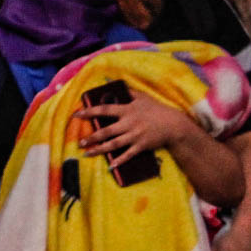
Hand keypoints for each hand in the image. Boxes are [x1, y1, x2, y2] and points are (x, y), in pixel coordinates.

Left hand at [76, 96, 197, 165]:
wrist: (173, 124)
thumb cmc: (156, 109)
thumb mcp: (142, 97)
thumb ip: (128, 92)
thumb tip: (114, 84)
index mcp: (127, 110)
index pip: (104, 110)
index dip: (89, 111)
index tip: (76, 114)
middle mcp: (129, 124)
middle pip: (106, 131)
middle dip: (92, 137)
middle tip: (80, 142)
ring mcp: (135, 136)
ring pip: (113, 144)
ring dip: (99, 149)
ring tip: (86, 153)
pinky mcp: (141, 146)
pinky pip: (128, 154)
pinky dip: (120, 160)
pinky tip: (111, 165)